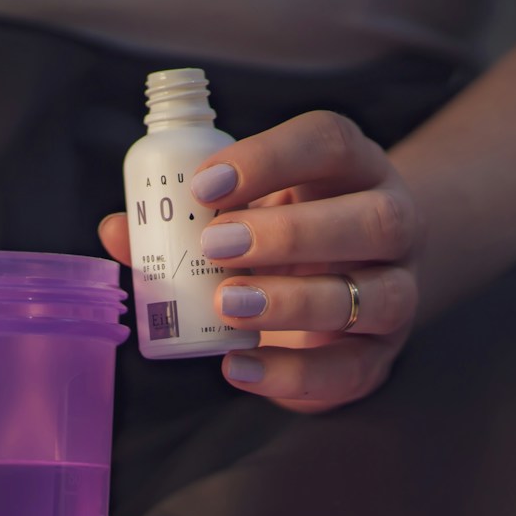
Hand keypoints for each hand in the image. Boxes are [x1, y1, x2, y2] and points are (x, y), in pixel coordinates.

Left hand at [100, 110, 423, 412]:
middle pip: (373, 220)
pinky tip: (239, 368)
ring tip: (224, 304)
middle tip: (214, 246)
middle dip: (290, 233)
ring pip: (375, 296)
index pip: (331, 142)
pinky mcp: (380, 355)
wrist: (347, 288)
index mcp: (354, 169)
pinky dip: (293, 374)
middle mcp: (394, 223)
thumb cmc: (283, 236)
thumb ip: (185, 219)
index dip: (270, 157)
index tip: (203, 187)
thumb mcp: (244, 212)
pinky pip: (352, 369)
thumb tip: (117, 230)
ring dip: (294, 302)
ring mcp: (398, 291)